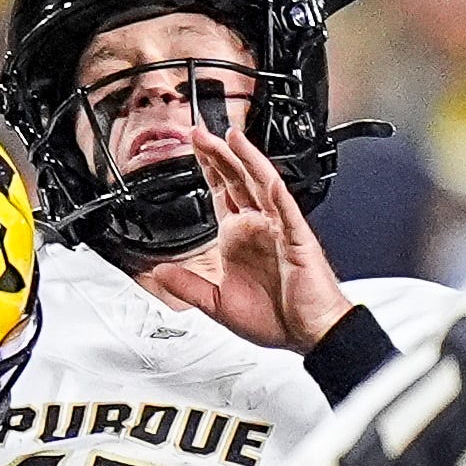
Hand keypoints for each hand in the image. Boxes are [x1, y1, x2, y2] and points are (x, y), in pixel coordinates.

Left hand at [157, 125, 353, 352]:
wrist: (308, 335)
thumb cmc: (275, 318)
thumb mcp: (217, 303)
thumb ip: (188, 286)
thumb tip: (158, 273)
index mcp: (239, 238)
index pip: (221, 193)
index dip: (207, 170)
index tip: (193, 148)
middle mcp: (258, 228)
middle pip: (237, 180)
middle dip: (218, 154)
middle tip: (199, 131)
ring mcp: (279, 230)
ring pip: (261, 185)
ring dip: (246, 160)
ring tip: (231, 137)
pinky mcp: (297, 240)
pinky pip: (286, 211)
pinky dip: (276, 193)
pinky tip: (265, 176)